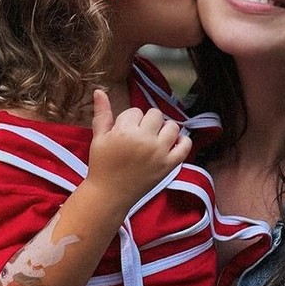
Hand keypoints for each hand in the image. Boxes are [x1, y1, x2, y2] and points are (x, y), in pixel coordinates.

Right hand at [88, 90, 192, 209]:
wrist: (110, 195)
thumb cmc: (102, 165)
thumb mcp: (98, 138)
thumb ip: (102, 113)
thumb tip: (99, 90)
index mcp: (126, 131)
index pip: (135, 112)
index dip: (129, 120)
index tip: (124, 132)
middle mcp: (145, 140)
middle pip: (155, 115)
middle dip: (147, 122)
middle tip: (139, 135)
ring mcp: (159, 153)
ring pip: (172, 126)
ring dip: (164, 129)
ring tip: (154, 138)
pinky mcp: (169, 165)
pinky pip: (185, 146)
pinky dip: (183, 141)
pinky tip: (172, 143)